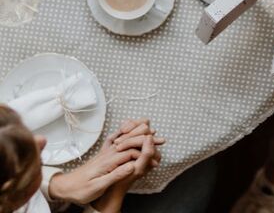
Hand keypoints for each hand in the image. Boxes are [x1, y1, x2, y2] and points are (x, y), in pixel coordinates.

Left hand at [49, 119, 163, 204]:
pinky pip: (117, 138)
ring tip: (153, 131)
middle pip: (130, 139)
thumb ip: (115, 175)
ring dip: (139, 132)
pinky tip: (133, 131)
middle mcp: (108, 152)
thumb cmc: (81, 189)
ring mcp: (106, 151)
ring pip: (125, 136)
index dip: (145, 153)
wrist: (66, 186)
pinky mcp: (104, 152)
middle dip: (146, 138)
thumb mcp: (97, 186)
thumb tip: (132, 166)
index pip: (130, 151)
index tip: (156, 158)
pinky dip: (127, 132)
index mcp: (108, 161)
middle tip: (161, 139)